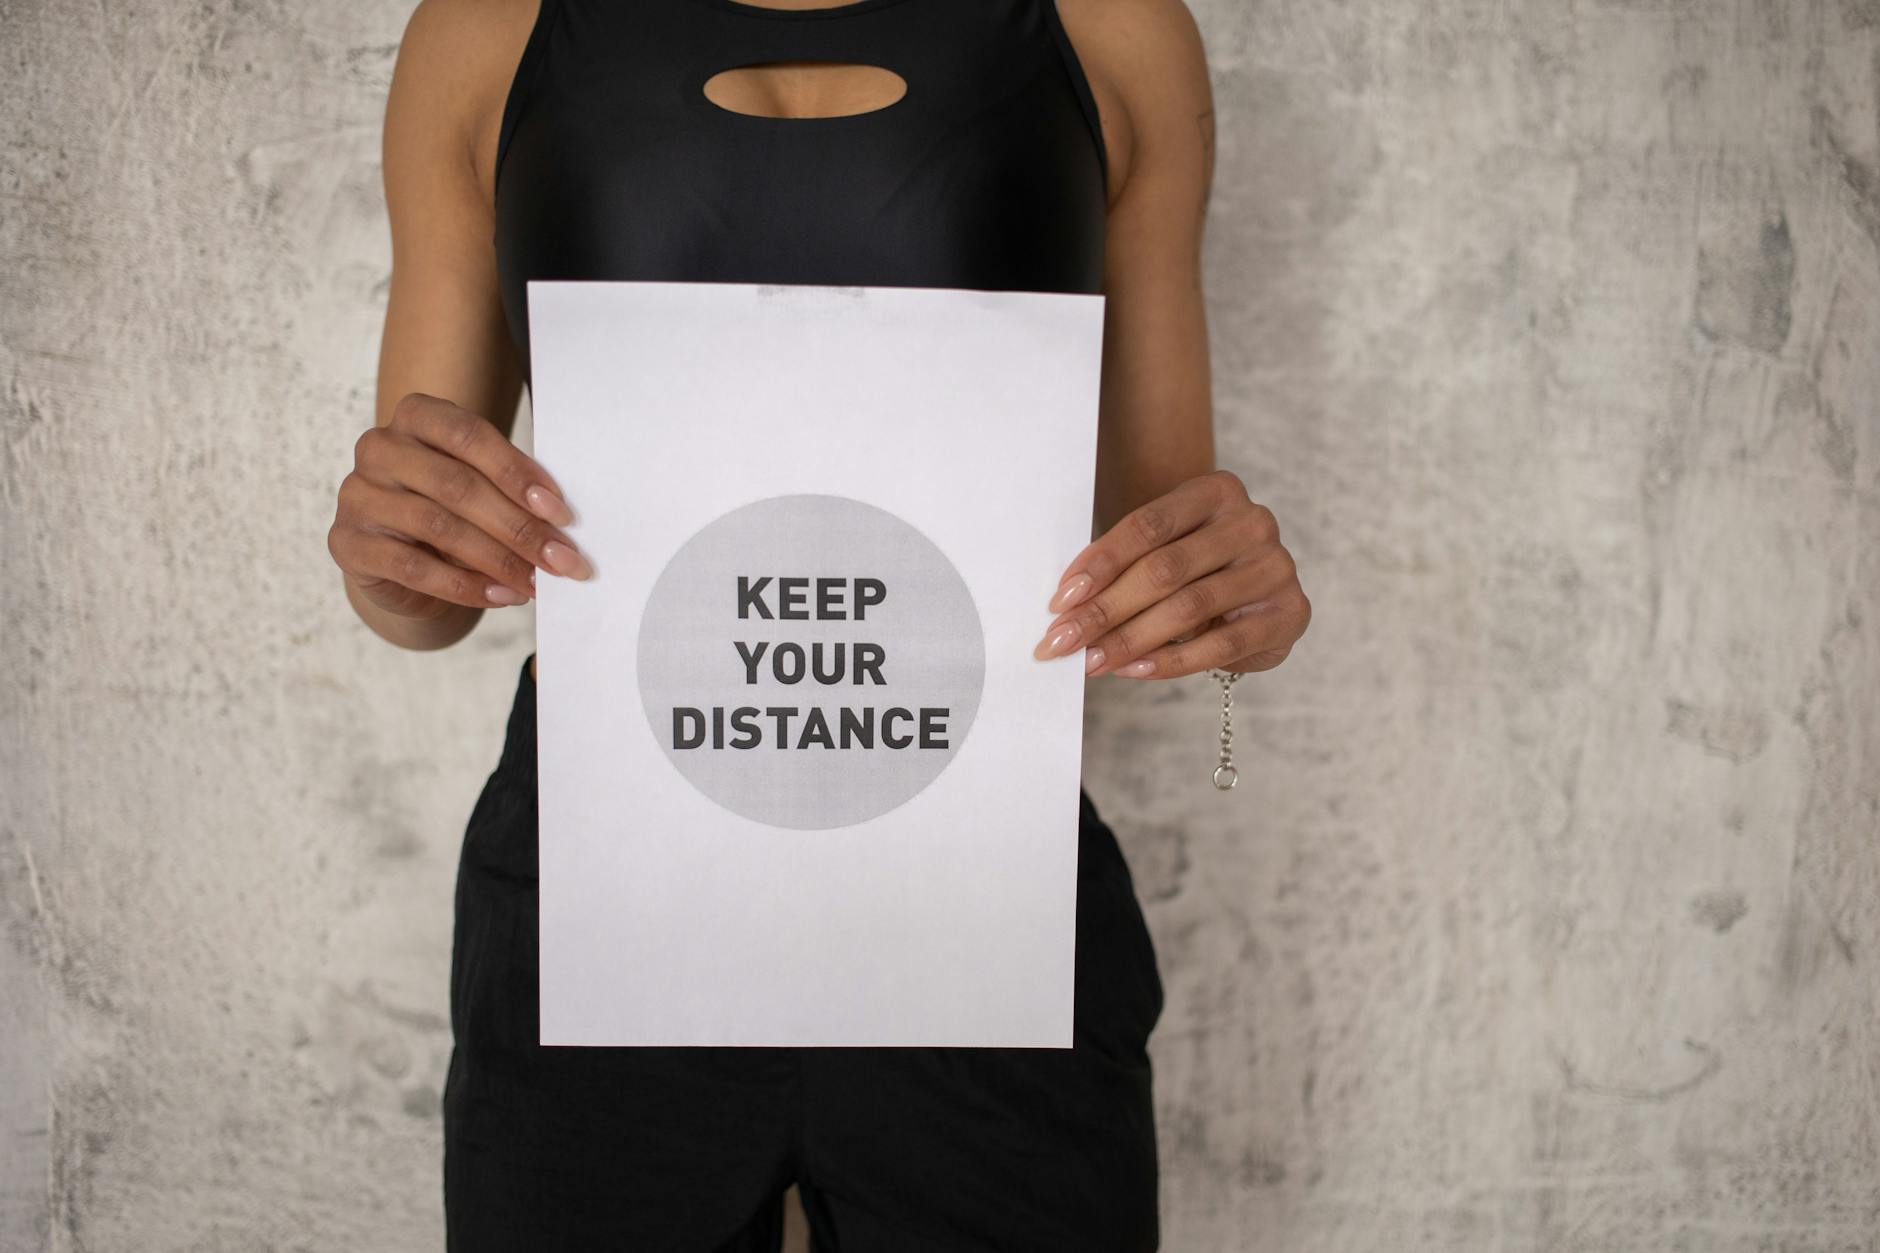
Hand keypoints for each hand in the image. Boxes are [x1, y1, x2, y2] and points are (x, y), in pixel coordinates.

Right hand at [328, 392, 590, 620]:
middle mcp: (379, 448)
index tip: (562, 513)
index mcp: (416, 416)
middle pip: (457, 485)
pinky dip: (465, 585)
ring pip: (438, 526)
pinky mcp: (348, 544)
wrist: (402, 561)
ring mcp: (358, 495)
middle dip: (518, 527)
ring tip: (535, 582)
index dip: (517, 473)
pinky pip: (413, 568)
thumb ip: (511, 491)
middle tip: (561, 559)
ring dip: (498, 560)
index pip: (468, 434)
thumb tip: (560, 522)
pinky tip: (502, 595)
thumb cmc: (452, 510)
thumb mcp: (480, 487)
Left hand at [1031, 469, 1308, 678]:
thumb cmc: (1195, 562)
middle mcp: (1252, 522)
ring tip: (1091, 661)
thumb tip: (1067, 608)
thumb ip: (1125, 565)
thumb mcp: (1163, 548)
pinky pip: (1222, 645)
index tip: (1060, 601)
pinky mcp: (1290, 613)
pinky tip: (1134, 670)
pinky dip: (1171, 661)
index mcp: (1216, 491)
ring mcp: (1275, 567)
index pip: (1148, 525)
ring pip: (1189, 608)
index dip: (1100, 563)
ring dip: (1130, 640)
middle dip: (1105, 610)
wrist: (1254, 592)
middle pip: (1165, 569)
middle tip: (1062, 641)